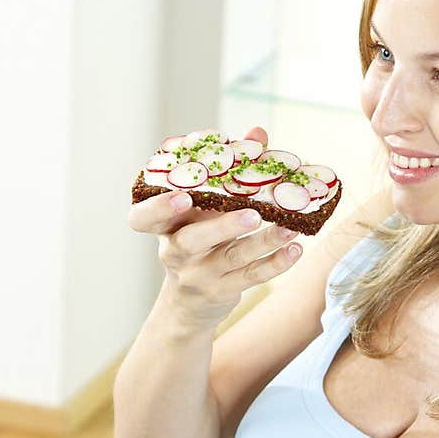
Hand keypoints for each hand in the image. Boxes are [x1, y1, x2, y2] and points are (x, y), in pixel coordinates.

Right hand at [127, 124, 302, 331]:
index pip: (143, 219)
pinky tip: (295, 249)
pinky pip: (251, 277)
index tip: (181, 196)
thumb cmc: (198, 241)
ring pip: (231, 258)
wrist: (191, 303)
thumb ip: (226, 172)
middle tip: (252, 213)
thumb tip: (257, 134)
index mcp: (165, 226)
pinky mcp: (223, 291)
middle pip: (192, 241)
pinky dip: (275, 263)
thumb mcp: (200, 210)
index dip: (158, 208)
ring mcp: (199, 275)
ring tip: (289, 227)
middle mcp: (177, 252)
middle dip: (220, 227)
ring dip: (262, 242)